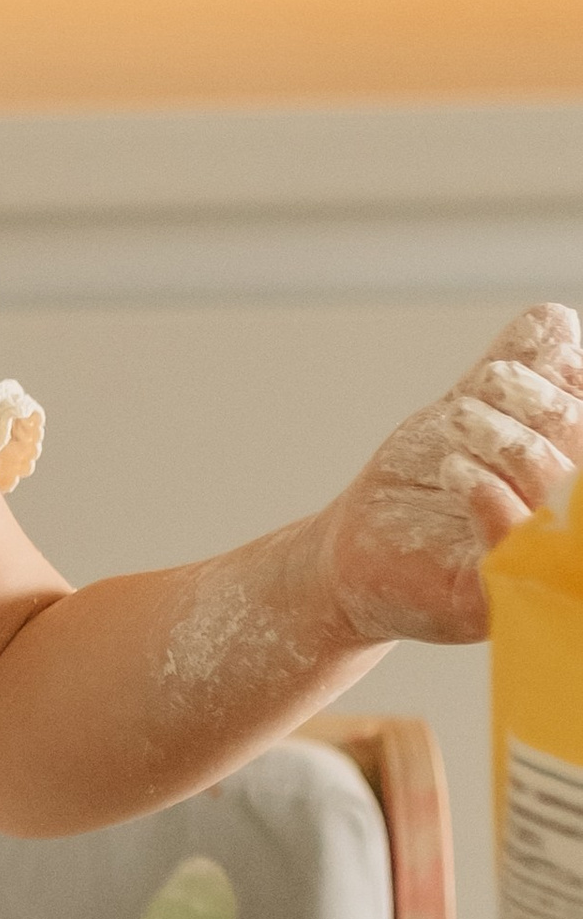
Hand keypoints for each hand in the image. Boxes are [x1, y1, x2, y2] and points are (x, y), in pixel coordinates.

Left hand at [315, 303, 582, 646]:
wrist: (357, 548)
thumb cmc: (424, 482)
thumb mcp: (476, 408)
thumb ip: (520, 366)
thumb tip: (557, 320)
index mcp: (574, 477)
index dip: (575, 380)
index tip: (531, 359)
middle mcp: (570, 526)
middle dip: (540, 404)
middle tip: (485, 384)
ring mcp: (541, 568)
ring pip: (557, 491)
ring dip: (507, 439)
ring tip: (459, 418)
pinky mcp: (497, 599)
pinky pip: (514, 544)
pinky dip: (487, 492)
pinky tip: (455, 469)